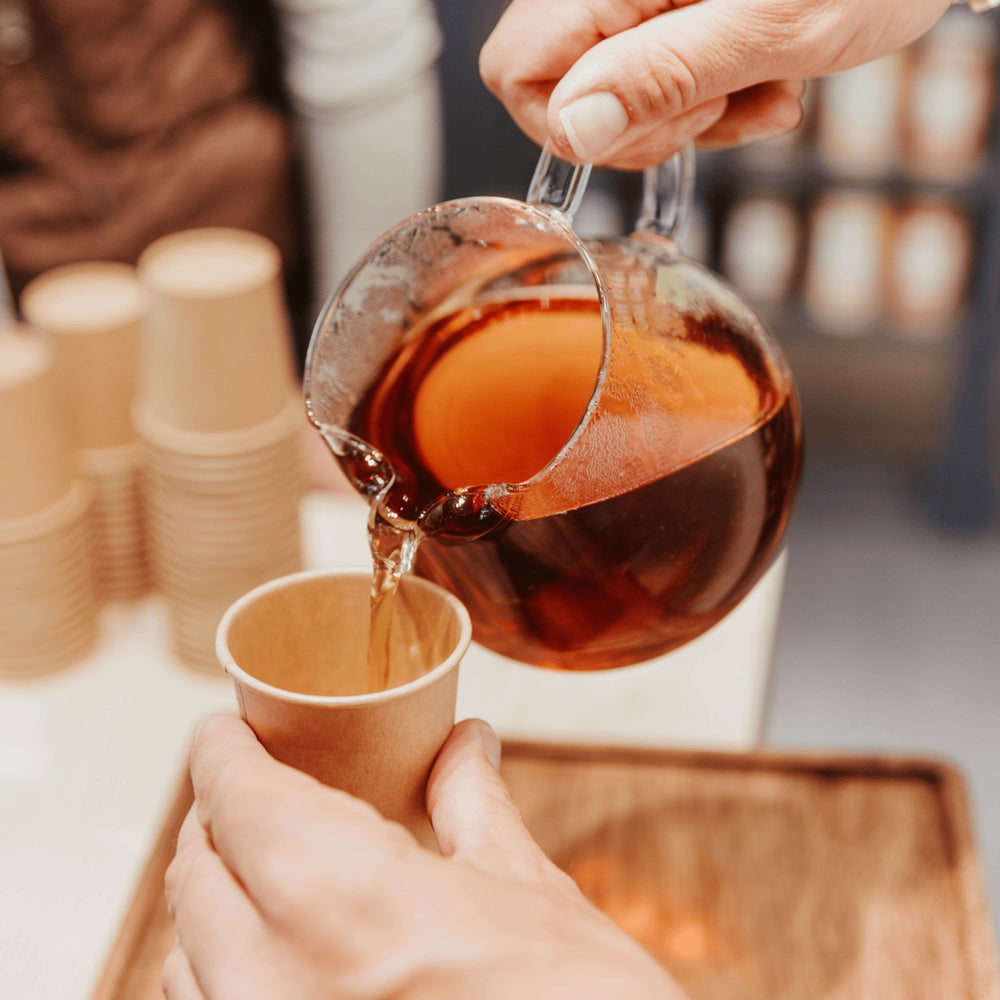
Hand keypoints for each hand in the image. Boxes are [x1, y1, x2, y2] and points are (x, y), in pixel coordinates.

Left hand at [163, 715, 686, 999]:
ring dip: (213, 895)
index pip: (235, 797)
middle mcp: (272, 979)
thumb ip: (471, 801)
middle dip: (217, 815)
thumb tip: (466, 741)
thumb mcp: (524, 889)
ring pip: (187, 953)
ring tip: (258, 859)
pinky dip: (224, 967)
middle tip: (252, 784)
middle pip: (195, 871)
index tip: (226, 729)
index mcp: (336, 897)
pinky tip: (273, 944)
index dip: (220, 751)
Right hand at [480, 0, 951, 167]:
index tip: (651, 123)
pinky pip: (654, 78)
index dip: (571, 123)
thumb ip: (664, 73)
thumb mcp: (769, 26)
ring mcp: (640, 0)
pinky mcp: (669, 13)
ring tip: (760, 90)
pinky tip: (763, 82)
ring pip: (610, 91)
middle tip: (713, 103)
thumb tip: (576, 126)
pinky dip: (708, 99)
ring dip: (686, 116)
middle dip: (639, 123)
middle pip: (556, 84)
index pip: (515, 65)